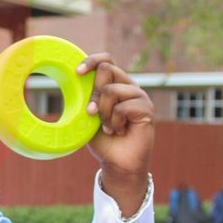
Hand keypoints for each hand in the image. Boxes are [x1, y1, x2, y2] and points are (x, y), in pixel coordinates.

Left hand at [79, 53, 154, 217]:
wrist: (117, 163)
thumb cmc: (102, 140)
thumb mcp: (88, 116)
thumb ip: (86, 97)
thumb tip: (76, 78)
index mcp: (115, 85)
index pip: (106, 60)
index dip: (92, 60)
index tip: (77, 73)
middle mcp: (128, 87)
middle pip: (107, 69)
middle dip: (93, 93)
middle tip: (91, 113)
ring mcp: (139, 97)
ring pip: (111, 89)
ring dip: (103, 112)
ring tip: (108, 127)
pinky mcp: (146, 109)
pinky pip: (122, 107)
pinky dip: (114, 121)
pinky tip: (119, 131)